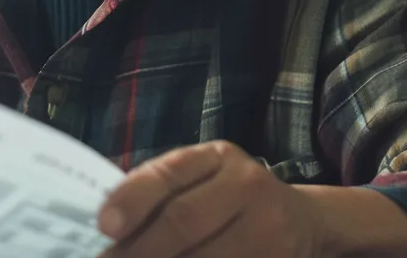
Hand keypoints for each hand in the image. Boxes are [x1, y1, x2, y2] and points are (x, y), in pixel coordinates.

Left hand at [98, 141, 322, 257]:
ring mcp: (268, 227)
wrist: (303, 222)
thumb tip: (106, 220)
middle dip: (139, 248)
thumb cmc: (230, 199)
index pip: (168, 174)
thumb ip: (158, 189)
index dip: (132, 200)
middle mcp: (247, 186)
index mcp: (218, 158)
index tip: (104, 225)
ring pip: (204, 256)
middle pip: (183, 220)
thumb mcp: (201, 178)